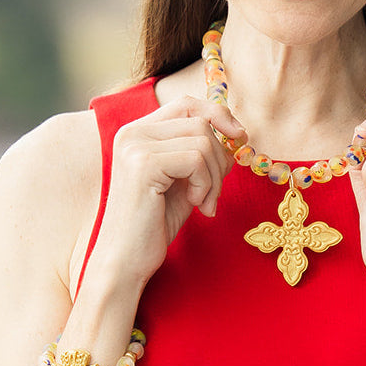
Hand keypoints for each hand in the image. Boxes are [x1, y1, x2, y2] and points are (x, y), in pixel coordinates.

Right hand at [89, 96, 244, 286]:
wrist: (126, 260)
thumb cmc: (155, 224)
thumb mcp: (183, 181)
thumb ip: (201, 154)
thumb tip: (235, 134)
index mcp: (138, 132)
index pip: (186, 104)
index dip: (218, 115)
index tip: (239, 137)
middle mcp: (132, 132)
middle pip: (200, 122)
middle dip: (219, 158)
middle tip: (214, 194)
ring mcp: (135, 145)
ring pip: (203, 141)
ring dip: (214, 176)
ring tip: (204, 203)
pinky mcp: (143, 164)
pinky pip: (196, 159)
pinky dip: (205, 185)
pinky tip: (195, 205)